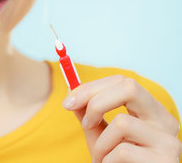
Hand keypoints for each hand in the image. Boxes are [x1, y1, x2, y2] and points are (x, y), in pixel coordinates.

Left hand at [63, 75, 181, 162]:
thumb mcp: (100, 136)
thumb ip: (88, 114)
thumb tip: (70, 90)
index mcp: (150, 110)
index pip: (123, 82)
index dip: (92, 87)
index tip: (68, 101)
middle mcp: (165, 121)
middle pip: (129, 87)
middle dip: (96, 102)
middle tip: (84, 123)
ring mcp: (168, 140)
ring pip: (122, 123)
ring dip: (101, 144)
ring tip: (102, 158)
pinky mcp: (164, 161)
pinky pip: (123, 151)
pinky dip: (107, 160)